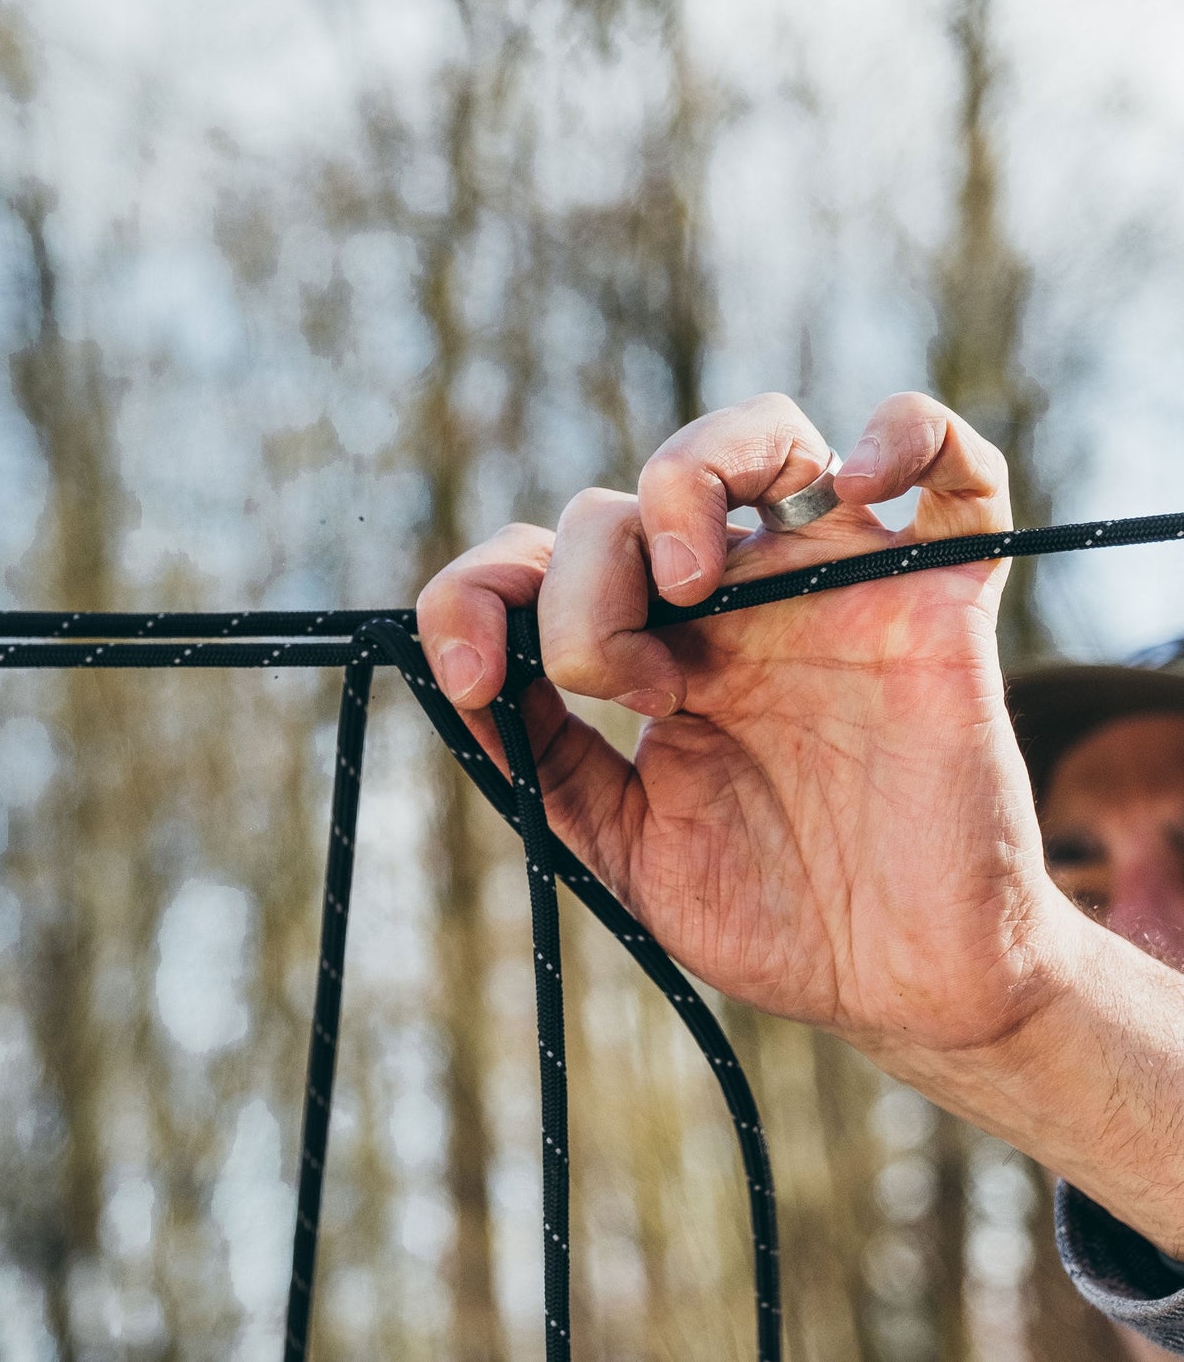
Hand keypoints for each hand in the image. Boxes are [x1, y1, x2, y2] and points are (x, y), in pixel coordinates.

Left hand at [417, 391, 1069, 1058]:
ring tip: (687, 579)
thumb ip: (547, 762)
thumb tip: (466, 683)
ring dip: (692, 476)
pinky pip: (948, 464)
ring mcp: (836, 588)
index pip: (544, 561)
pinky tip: (854, 482)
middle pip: (627, 501)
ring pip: (762, 434)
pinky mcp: (942, 596)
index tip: (474, 675)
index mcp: (658, 655)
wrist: (906, 980)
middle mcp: (739, 604)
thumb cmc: (774, 918)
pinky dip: (904, 433)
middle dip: (587, 585)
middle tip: (633, 688)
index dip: (480, 592)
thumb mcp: (623, 845)